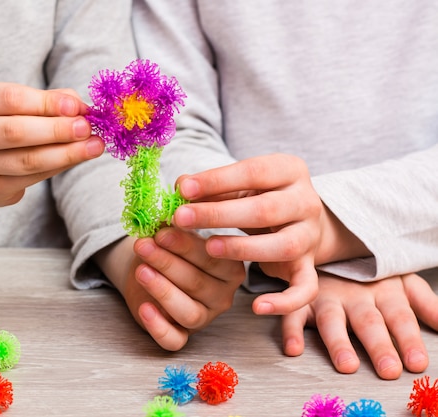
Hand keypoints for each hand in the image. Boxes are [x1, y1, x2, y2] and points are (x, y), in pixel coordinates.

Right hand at [0, 83, 103, 244]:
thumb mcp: (9, 106)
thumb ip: (44, 102)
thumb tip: (80, 107)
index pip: (9, 99)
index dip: (46, 103)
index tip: (77, 105)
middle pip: (15, 132)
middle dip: (57, 129)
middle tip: (87, 127)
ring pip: (26, 160)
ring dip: (65, 152)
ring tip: (93, 145)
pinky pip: (31, 178)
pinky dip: (59, 166)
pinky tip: (78, 157)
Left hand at [121, 227, 244, 350]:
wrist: (147, 267)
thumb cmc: (168, 246)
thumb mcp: (174, 230)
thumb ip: (176, 222)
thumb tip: (168, 207)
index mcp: (229, 267)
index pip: (213, 259)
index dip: (186, 246)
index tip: (162, 231)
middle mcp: (222, 296)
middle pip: (198, 283)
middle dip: (167, 263)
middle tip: (144, 245)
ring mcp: (203, 318)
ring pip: (188, 312)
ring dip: (162, 290)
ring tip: (141, 270)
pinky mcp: (181, 335)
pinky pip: (174, 340)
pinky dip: (158, 326)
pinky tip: (144, 307)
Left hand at [173, 153, 327, 314]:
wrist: (299, 218)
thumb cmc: (258, 196)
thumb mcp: (238, 185)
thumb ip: (212, 186)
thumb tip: (180, 186)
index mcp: (288, 170)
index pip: (253, 172)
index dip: (217, 180)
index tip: (184, 188)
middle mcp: (306, 202)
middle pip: (266, 209)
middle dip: (219, 214)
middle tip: (181, 218)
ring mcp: (309, 236)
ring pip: (283, 246)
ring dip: (243, 249)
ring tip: (209, 247)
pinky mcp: (309, 266)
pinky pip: (305, 288)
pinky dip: (285, 301)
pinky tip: (257, 307)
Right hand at [282, 273, 437, 379]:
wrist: (328, 244)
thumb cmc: (367, 272)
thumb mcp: (402, 281)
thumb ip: (425, 304)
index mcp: (383, 291)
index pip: (399, 317)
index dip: (408, 339)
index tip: (416, 362)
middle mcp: (354, 295)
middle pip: (368, 322)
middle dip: (379, 346)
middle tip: (388, 369)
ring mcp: (326, 297)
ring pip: (332, 321)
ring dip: (339, 342)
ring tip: (347, 365)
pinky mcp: (303, 300)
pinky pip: (293, 314)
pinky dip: (291, 331)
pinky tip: (293, 348)